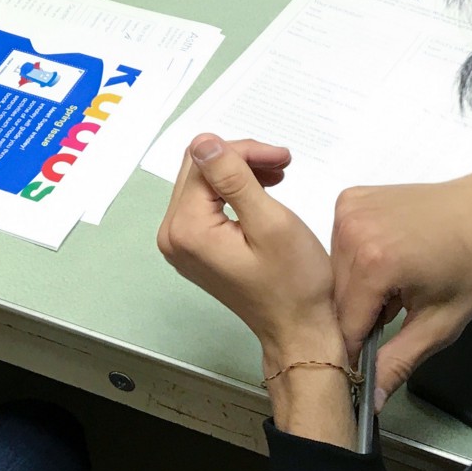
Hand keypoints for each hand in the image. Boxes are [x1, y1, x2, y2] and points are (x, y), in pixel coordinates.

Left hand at [156, 135, 340, 363]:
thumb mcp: (270, 223)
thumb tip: (204, 141)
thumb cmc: (294, 285)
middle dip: (241, 159)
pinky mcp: (194, 249)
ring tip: (277, 176)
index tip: (282, 158)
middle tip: (282, 163)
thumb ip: (233, 178)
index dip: (245, 151)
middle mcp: (173, 236)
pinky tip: (261, 192)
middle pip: (198, 170)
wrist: (298, 329)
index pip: (205, 161)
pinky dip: (234, 192)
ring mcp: (181, 245)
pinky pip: (206, 204)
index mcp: (186, 229)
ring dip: (239, 172)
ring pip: (203, 184)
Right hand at [332, 161, 471, 404]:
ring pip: (334, 273)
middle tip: (396, 313)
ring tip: (396, 286)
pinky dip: (357, 260)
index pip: (344, 325)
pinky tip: (388, 259)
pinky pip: (339, 244)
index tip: (372, 358)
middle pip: (335, 298)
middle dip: (359, 316)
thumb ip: (398, 363)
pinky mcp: (350, 198)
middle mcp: (351, 231)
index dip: (358, 349)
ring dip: (356, 289)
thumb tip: (368, 402)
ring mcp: (348, 209)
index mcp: (374, 263)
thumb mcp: (441, 325)